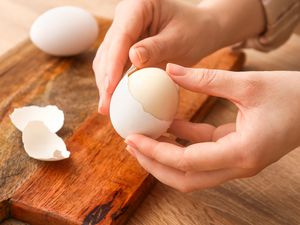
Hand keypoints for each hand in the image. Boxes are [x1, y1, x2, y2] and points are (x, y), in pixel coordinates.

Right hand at [93, 0, 220, 113]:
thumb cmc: (194, 31)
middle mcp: (125, 17)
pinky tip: (114, 99)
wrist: (199, 31)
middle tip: (105, 106)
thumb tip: (132, 59)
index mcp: (138, 7)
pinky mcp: (124, 46)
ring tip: (107, 107)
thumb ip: (156, 48)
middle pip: (109, 50)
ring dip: (106, 84)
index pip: (121, 36)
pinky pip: (114, 65)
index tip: (110, 88)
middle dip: (106, 79)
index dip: (113, 64)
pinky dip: (114, 82)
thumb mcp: (179, 40)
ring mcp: (123, 32)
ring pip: (106, 59)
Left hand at [124, 64, 299, 191]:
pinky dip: (183, 142)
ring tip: (143, 137)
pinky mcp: (235, 152)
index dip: (156, 152)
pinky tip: (168, 124)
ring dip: (166, 156)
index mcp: (242, 153)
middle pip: (185, 178)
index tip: (133, 139)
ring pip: (192, 171)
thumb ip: (205, 79)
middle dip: (155, 164)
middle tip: (132, 144)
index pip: (187, 161)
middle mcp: (238, 165)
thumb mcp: (247, 84)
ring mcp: (236, 162)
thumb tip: (170, 71)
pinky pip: (202, 152)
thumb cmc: (291, 96)